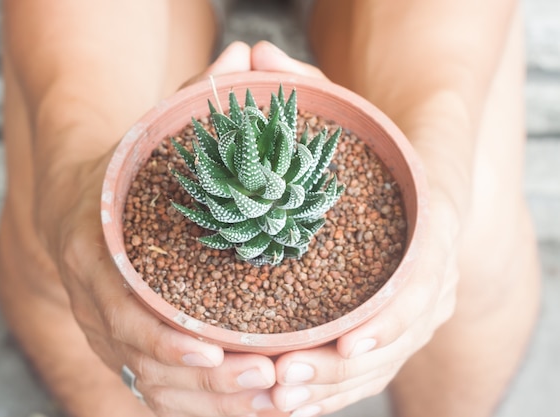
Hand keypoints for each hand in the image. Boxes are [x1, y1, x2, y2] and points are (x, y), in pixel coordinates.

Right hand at [35, 41, 279, 416]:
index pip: (122, 309)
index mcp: (94, 252)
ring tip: (275, 398)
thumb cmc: (128, 165)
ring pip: (158, 388)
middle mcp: (97, 303)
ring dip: (216, 401)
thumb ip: (194, 100)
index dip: (164, 335)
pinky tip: (258, 404)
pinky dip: (210, 404)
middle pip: (145, 361)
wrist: (85, 199)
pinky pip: (165, 391)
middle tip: (267, 378)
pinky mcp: (132, 348)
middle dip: (208, 379)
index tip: (218, 346)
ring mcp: (112, 332)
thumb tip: (244, 54)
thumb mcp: (151, 131)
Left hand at [249, 42, 458, 416]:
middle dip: (343, 368)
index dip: (387, 317)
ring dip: (333, 389)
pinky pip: (369, 370)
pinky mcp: (394, 325)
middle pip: (398, 336)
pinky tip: (292, 403)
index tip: (343, 343)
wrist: (421, 175)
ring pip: (382, 364)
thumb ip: (306, 89)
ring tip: (279, 400)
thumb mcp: (348, 112)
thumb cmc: (378, 145)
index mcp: (433, 223)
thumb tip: (251, 55)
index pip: (422, 280)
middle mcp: (433, 274)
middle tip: (287, 382)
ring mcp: (416, 306)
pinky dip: (335, 390)